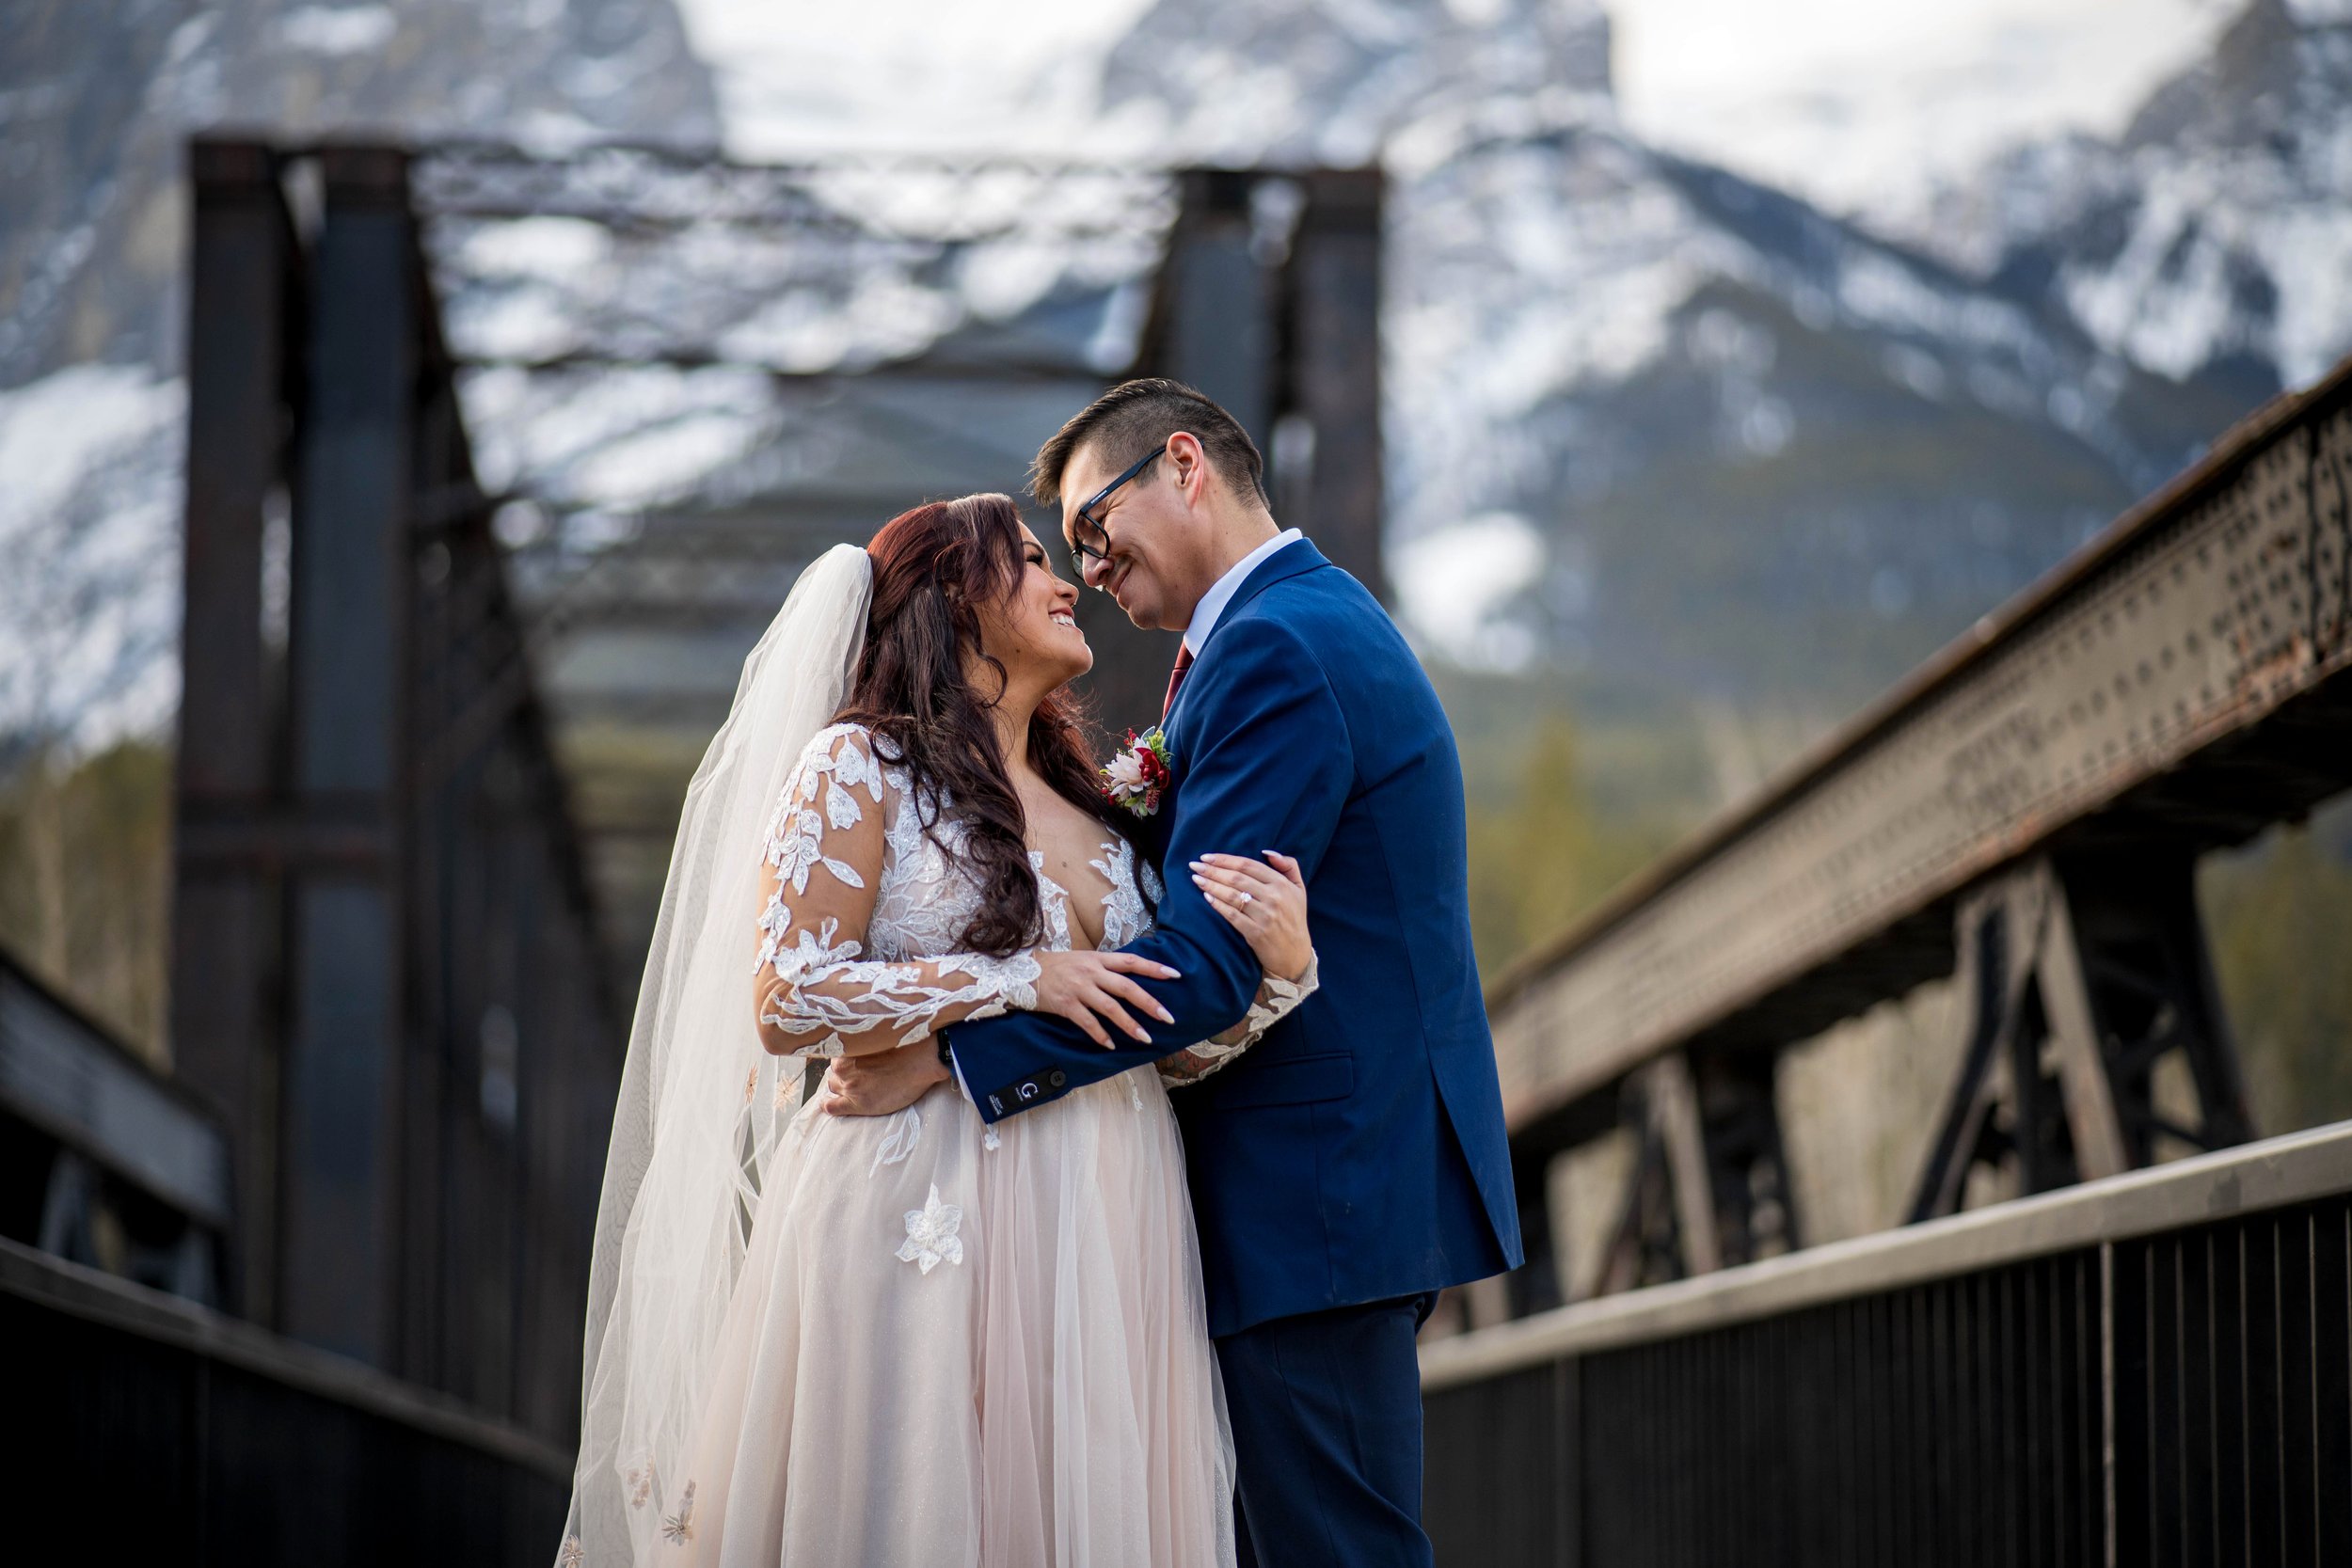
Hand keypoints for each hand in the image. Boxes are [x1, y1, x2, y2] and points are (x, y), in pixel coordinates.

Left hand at [822, 1043, 949, 1116]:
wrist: (922, 1061)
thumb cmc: (905, 1043)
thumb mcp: (878, 1034)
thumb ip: (862, 1039)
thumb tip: (858, 1039)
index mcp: (846, 1048)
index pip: (836, 1055)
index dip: (846, 1058)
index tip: (855, 1060)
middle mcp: (842, 1067)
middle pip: (835, 1070)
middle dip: (844, 1072)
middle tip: (860, 1073)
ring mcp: (849, 1086)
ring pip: (834, 1086)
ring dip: (841, 1086)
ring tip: (853, 1086)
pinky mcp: (857, 1104)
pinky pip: (832, 1106)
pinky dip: (827, 1105)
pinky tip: (826, 1103)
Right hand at [1029, 947, 1179, 1048]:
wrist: (1022, 972)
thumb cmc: (1055, 966)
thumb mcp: (1082, 959)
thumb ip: (1104, 967)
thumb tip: (1129, 977)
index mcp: (1097, 959)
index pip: (1131, 962)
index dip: (1154, 968)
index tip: (1175, 975)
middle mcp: (1091, 972)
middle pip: (1127, 987)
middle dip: (1150, 1003)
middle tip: (1169, 1018)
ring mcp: (1078, 988)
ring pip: (1110, 1008)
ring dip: (1129, 1025)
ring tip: (1145, 1038)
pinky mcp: (1065, 1004)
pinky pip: (1087, 1022)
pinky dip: (1100, 1035)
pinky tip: (1110, 1046)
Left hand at [1191, 851, 1310, 980]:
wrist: (1295, 955)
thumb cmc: (1294, 918)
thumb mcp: (1299, 889)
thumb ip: (1288, 865)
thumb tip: (1266, 852)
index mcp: (1282, 884)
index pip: (1248, 865)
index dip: (1225, 859)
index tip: (1206, 857)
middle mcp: (1274, 898)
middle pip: (1237, 878)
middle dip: (1213, 870)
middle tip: (1194, 866)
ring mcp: (1265, 916)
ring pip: (1232, 895)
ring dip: (1211, 885)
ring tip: (1196, 879)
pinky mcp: (1256, 933)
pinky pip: (1232, 915)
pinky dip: (1218, 905)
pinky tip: (1207, 897)